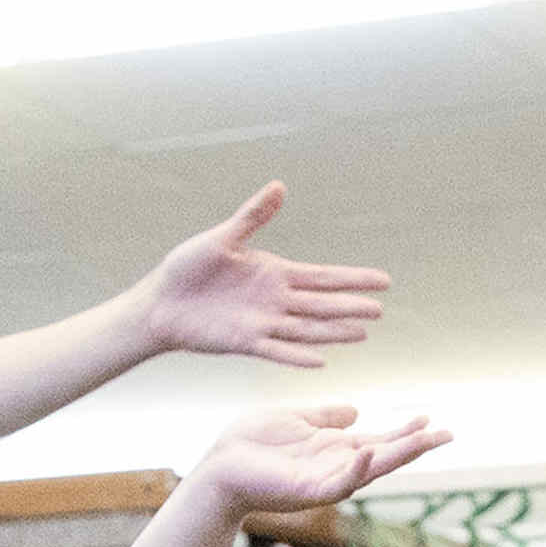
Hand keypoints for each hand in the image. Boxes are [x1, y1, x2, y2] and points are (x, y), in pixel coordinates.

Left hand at [132, 185, 390, 368]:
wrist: (161, 302)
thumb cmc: (188, 267)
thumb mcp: (222, 238)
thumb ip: (253, 216)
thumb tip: (279, 186)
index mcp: (276, 273)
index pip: (324, 276)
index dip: (353, 278)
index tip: (383, 280)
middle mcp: (276, 300)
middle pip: (322, 304)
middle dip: (350, 306)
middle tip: (380, 310)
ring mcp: (263, 323)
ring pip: (307, 328)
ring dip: (333, 331)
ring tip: (362, 334)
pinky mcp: (245, 342)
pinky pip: (277, 350)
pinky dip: (297, 355)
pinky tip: (321, 360)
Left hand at [189, 398, 449, 517]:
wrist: (218, 467)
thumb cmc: (249, 444)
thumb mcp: (295, 419)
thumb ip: (325, 417)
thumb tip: (356, 409)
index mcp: (334, 449)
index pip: (379, 440)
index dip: (404, 430)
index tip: (429, 417)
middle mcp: (336, 466)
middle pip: (385, 456)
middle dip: (415, 446)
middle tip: (447, 433)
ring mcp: (324, 480)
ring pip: (370, 470)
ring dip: (397, 456)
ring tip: (424, 440)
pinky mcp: (306, 491)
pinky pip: (337, 483)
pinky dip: (355, 470)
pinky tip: (369, 452)